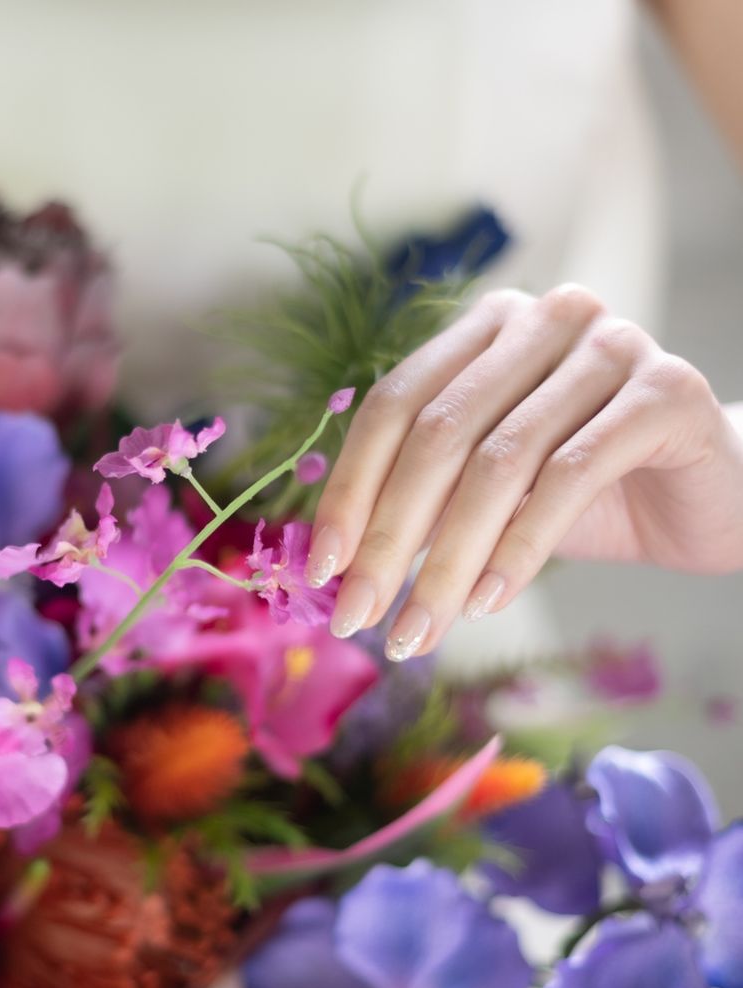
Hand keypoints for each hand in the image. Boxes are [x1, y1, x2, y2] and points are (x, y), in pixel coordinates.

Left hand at [308, 284, 742, 659]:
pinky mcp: (666, 391)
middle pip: (436, 434)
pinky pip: (568, 478)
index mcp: (484, 329)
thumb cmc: (581, 494)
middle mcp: (542, 319)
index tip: (321, 572)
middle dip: (388, 539)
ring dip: (447, 563)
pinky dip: (518, 549)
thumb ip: (419, 505)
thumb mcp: (484, 496)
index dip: (349, 490)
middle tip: (360, 618)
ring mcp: (608, 345)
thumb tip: (333, 567)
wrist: (703, 498)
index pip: (392, 405)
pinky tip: (488, 602)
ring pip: (498, 463)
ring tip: (418, 631)